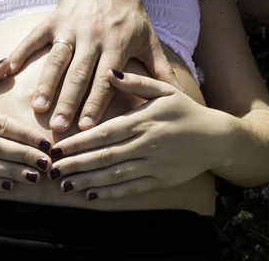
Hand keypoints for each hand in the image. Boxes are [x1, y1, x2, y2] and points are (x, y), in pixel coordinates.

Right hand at [7, 0, 177, 132]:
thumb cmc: (132, 14)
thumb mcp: (150, 40)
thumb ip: (161, 71)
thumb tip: (178, 99)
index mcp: (116, 45)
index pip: (105, 81)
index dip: (95, 104)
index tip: (85, 128)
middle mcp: (93, 37)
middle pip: (78, 75)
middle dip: (68, 102)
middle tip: (58, 128)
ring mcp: (70, 27)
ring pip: (56, 59)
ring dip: (46, 84)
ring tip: (37, 107)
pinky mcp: (54, 18)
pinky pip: (34, 37)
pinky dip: (21, 52)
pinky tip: (7, 69)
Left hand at [46, 70, 230, 200]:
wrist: (216, 137)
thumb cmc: (185, 110)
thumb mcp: (165, 89)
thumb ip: (137, 82)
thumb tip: (109, 72)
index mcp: (142, 120)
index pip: (104, 133)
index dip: (79, 142)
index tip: (56, 147)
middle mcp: (145, 143)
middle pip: (104, 156)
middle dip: (76, 164)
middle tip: (52, 170)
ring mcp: (153, 163)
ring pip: (115, 175)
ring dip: (88, 181)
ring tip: (65, 184)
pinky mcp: (160, 179)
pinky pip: (131, 188)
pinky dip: (111, 193)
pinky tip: (91, 195)